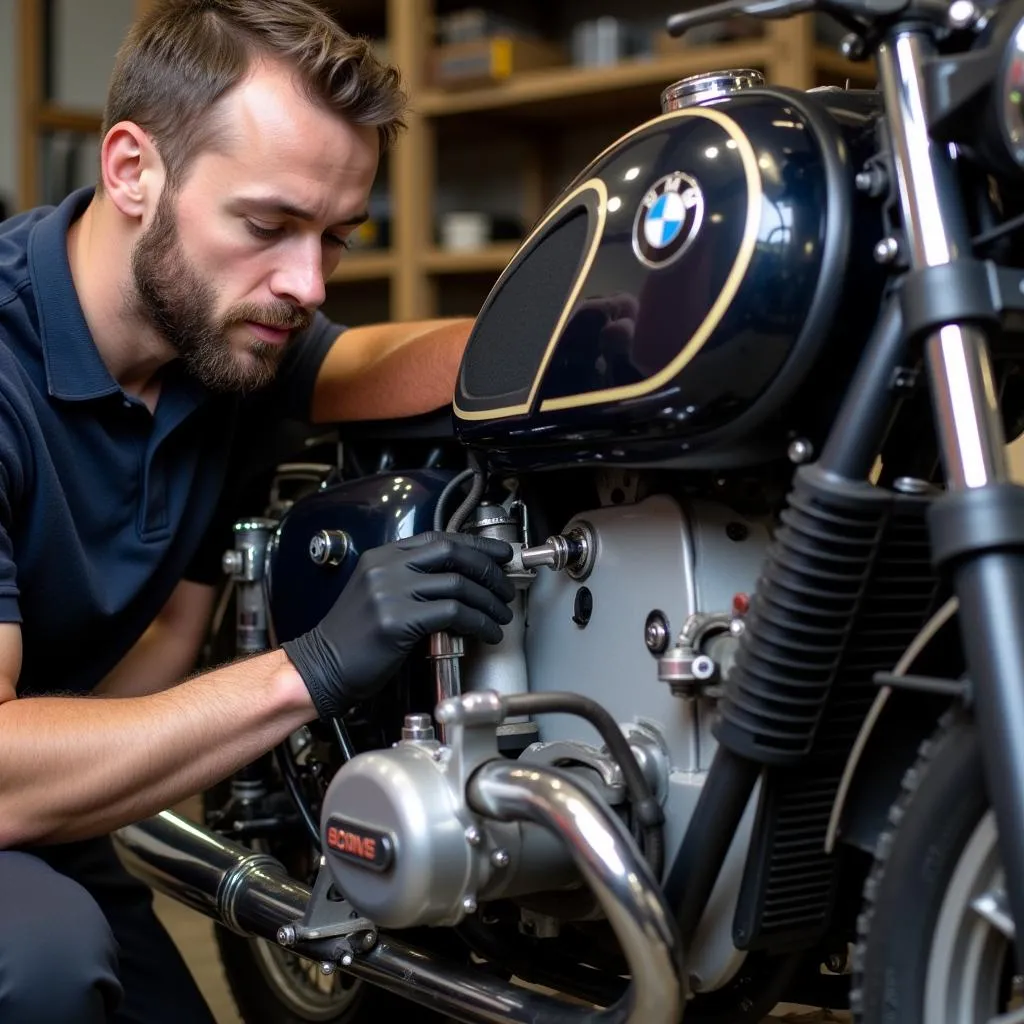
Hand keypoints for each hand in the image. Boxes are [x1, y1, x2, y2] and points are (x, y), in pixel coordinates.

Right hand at [281, 531, 514, 717]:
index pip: (439, 538)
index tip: (499, 554)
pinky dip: (479, 622)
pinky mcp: (397, 620)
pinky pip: (454, 613)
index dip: (476, 544)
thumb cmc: (350, 640)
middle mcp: (386, 568)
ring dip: (489, 600)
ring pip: (459, 584)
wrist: (319, 669)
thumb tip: (460, 582)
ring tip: (501, 615)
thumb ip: (410, 581)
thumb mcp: (377, 595)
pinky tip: (486, 633)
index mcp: (382, 557)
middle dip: (489, 568)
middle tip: (506, 585)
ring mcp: (391, 592)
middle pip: (453, 552)